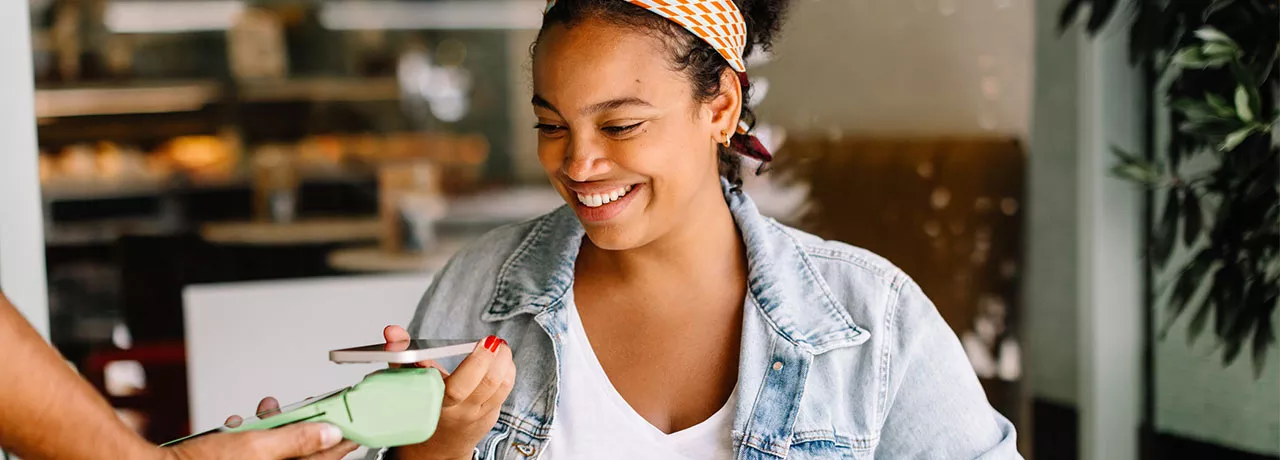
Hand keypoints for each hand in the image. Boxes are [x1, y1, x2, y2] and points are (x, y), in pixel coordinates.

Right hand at [163, 398, 358, 459]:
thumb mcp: (256, 447)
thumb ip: (295, 440)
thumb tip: (329, 433)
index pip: (326, 457)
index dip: (343, 437)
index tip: (356, 421)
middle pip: (304, 450)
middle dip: (305, 423)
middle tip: (311, 405)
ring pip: (279, 446)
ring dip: (275, 423)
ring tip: (267, 409)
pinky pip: (255, 447)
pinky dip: (250, 432)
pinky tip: (239, 424)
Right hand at [384, 325, 515, 459]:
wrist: (436, 446)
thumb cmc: (420, 405)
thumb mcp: (405, 381)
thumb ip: (400, 353)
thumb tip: (392, 330)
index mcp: (436, 403)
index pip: (457, 387)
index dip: (475, 362)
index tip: (480, 342)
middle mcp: (459, 411)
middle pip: (486, 383)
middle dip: (494, 356)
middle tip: (492, 340)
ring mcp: (477, 415)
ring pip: (501, 385)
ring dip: (505, 361)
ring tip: (500, 347)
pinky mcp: (490, 416)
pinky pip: (505, 390)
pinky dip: (508, 371)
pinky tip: (502, 360)